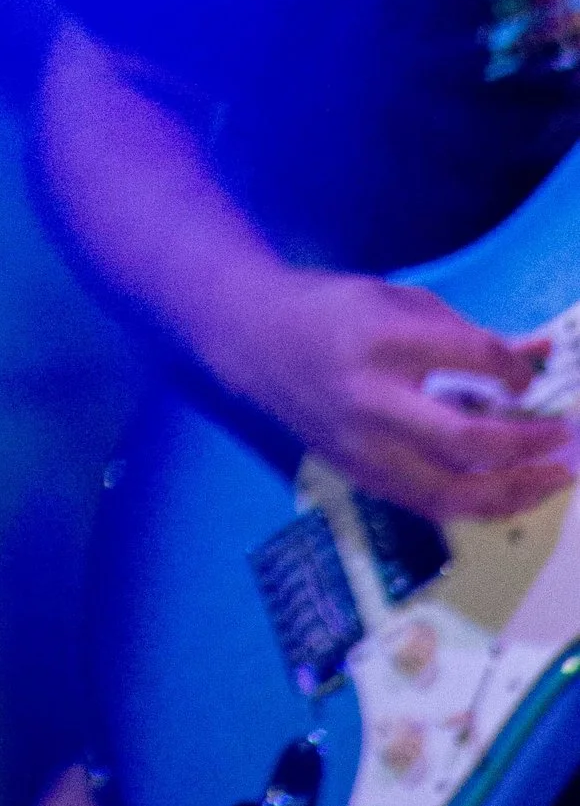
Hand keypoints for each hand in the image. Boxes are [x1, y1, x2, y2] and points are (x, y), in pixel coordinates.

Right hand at [212, 263, 573, 522]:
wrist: (255, 340)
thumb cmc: (334, 310)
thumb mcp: (400, 301)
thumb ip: (469, 334)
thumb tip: (538, 355)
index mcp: (385, 341)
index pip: (474, 360)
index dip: (516, 371)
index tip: (531, 377)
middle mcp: (374, 400)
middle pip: (466, 439)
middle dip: (527, 444)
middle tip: (566, 440)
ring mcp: (364, 446)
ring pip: (451, 491)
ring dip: (514, 491)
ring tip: (553, 480)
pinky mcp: (359, 475)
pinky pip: (430, 504)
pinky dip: (477, 503)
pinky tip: (509, 492)